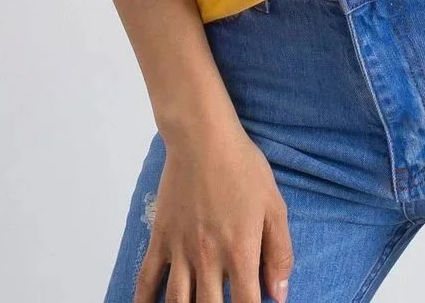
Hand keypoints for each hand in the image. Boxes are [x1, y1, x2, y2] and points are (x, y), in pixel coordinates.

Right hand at [134, 115, 292, 302]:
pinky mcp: (160, 238)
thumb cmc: (243, 168)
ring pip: (177, 302)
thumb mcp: (274, 206)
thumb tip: (279, 294)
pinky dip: (144, 301)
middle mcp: (207, 258)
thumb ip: (280, 253)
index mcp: (240, 252)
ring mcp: (180, 250)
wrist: (203, 138)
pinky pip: (147, 279)